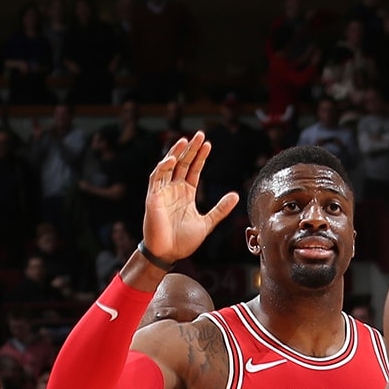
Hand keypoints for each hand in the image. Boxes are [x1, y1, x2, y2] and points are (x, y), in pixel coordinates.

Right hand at [142, 132, 238, 264]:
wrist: (168, 254)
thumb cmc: (184, 241)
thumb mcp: (207, 223)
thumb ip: (220, 209)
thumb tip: (235, 195)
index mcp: (186, 193)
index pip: (193, 169)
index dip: (200, 156)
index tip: (208, 144)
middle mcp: (174, 189)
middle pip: (182, 163)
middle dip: (190, 149)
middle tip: (199, 134)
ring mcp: (163, 192)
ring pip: (168, 166)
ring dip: (176, 153)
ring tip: (185, 140)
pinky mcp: (153, 197)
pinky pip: (156, 178)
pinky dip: (163, 167)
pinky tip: (172, 159)